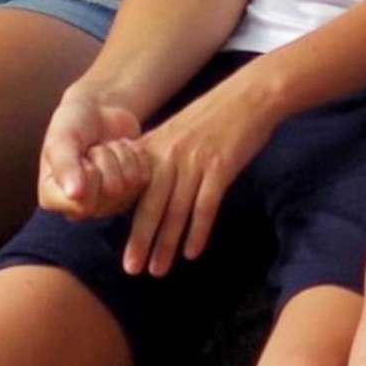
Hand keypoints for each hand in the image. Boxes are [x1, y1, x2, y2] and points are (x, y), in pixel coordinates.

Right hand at [39, 87, 147, 217]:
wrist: (97, 110)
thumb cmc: (72, 123)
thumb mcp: (62, 138)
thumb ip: (64, 165)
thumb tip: (74, 195)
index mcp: (54, 198)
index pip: (82, 203)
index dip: (87, 173)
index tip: (79, 156)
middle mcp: (82, 207)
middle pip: (111, 189)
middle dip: (105, 156)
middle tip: (93, 148)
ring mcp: (110, 203)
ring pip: (130, 181)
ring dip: (120, 152)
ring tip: (105, 146)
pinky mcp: (133, 192)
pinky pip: (145, 175)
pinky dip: (135, 153)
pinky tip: (121, 149)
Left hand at [119, 68, 283, 276]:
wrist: (249, 96)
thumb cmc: (213, 117)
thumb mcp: (176, 130)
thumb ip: (156, 157)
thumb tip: (139, 189)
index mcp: (155, 146)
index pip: (131, 188)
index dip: (121, 218)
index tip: (115, 239)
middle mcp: (170, 155)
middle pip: (149, 205)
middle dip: (139, 240)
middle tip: (132, 268)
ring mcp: (195, 161)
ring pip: (176, 211)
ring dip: (166, 244)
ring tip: (158, 270)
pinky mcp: (220, 167)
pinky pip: (205, 206)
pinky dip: (198, 232)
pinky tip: (192, 252)